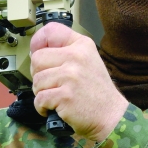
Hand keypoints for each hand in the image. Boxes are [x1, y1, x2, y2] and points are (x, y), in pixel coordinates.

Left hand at [30, 23, 127, 142]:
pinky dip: (42, 107)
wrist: (112, 116)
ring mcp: (70, 76)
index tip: (37, 52)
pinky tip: (53, 108)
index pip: (50, 31)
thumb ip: (66, 51)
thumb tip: (34, 52)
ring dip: (41, 92)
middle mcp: (76, 57)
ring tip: (55, 97)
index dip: (38, 42)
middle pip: (37, 58)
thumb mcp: (88, 60)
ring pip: (36, 80)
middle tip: (50, 84)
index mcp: (82, 45)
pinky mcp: (65, 96)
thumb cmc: (96, 91)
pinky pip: (39, 99)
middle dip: (38, 73)